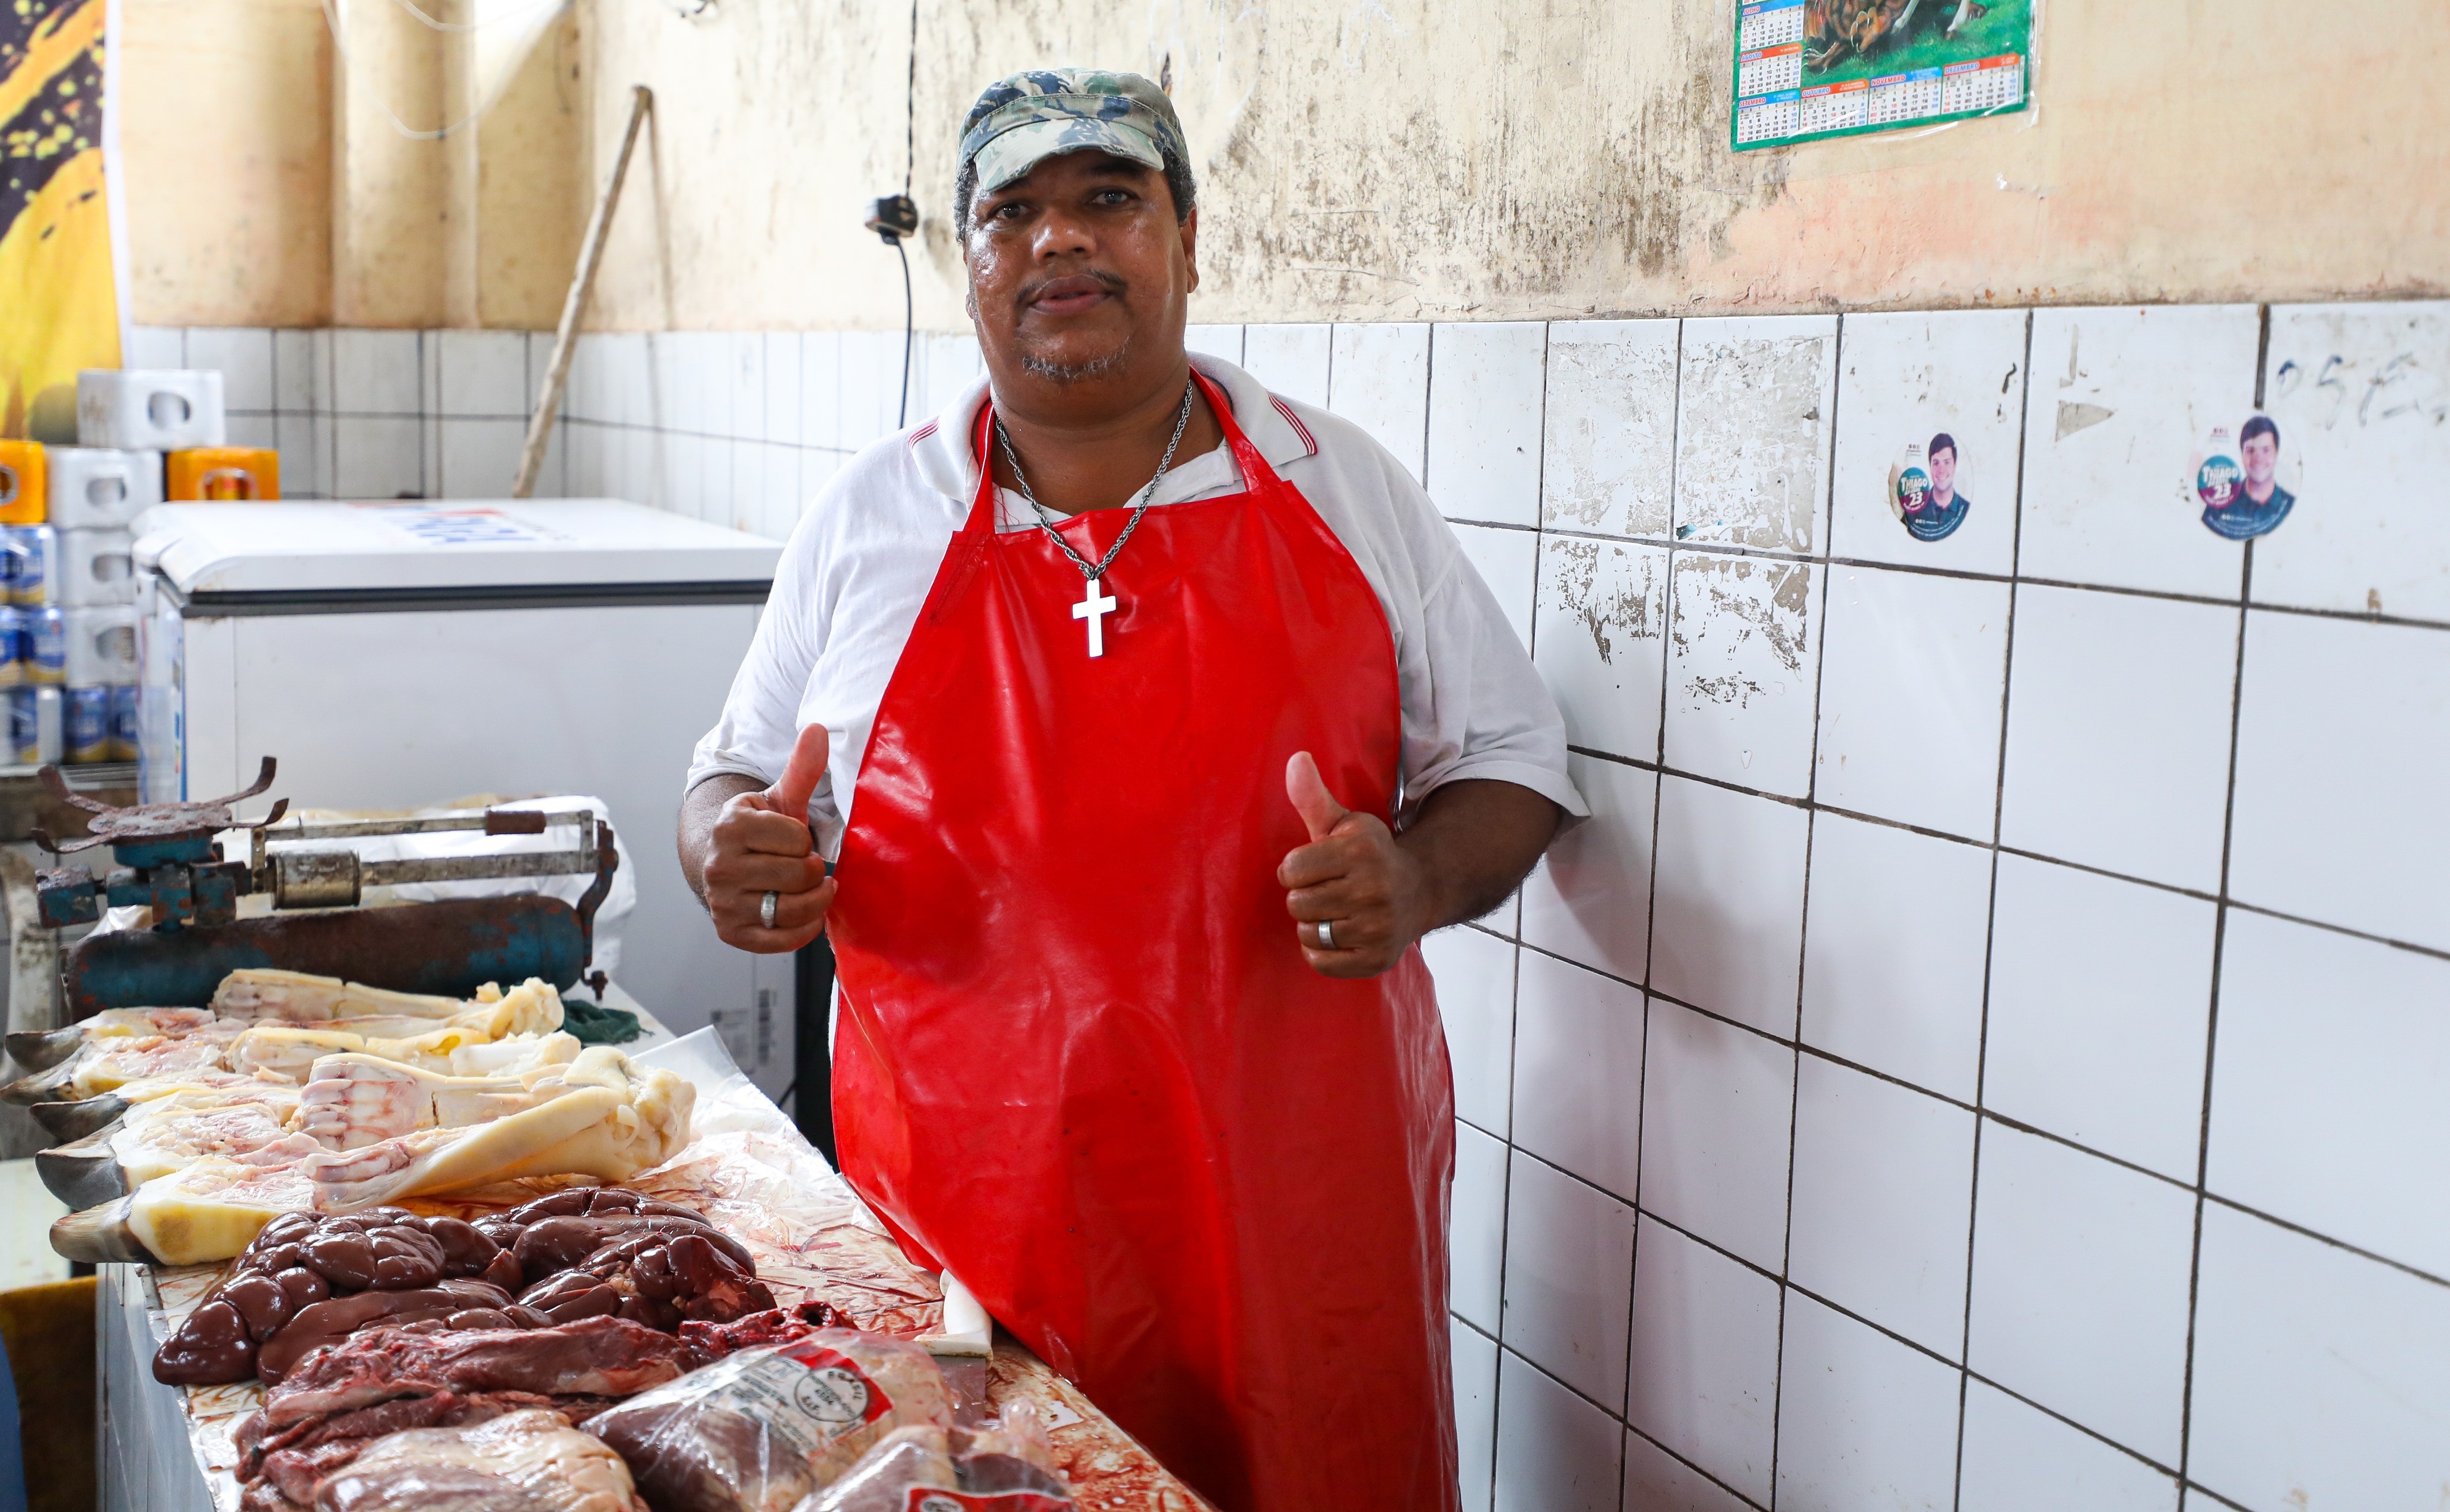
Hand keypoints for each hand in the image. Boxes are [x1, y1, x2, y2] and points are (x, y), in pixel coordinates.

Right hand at [702, 724, 836, 952]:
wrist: (724, 864)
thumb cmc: (761, 832)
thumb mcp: (780, 798)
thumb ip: (801, 768)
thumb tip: (820, 728)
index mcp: (731, 826)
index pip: (797, 839)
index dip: (805, 840)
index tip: (793, 839)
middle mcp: (719, 866)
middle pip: (799, 875)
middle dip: (812, 870)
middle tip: (803, 865)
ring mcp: (723, 903)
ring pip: (793, 909)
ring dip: (815, 900)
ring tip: (811, 887)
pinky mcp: (731, 933)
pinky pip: (783, 940)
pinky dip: (804, 929)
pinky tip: (806, 913)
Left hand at [1277, 751, 1433, 978]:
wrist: (1420, 890)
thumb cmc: (1369, 855)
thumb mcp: (1343, 823)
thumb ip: (1312, 796)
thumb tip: (1295, 758)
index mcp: (1360, 851)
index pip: (1290, 870)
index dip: (1295, 868)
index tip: (1315, 866)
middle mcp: (1373, 890)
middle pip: (1296, 903)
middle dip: (1305, 896)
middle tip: (1329, 889)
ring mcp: (1378, 927)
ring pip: (1307, 933)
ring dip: (1313, 924)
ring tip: (1335, 911)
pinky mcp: (1377, 959)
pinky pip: (1320, 962)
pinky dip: (1321, 951)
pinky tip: (1340, 933)